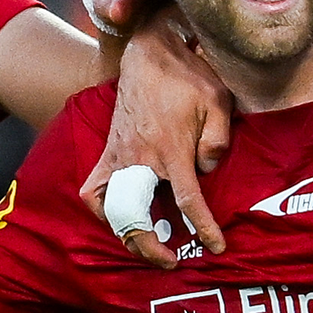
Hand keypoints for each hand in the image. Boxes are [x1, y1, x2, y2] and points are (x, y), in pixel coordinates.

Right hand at [80, 15, 232, 267]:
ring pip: (112, 209)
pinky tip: (116, 218)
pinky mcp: (108, 151)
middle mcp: (141, 159)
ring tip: (143, 245)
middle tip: (171, 260)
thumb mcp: (218, 101)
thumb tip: (206, 170)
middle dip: (152, 247)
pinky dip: (102, 208)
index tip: (215, 247)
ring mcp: (119, 157)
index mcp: (171, 151)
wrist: (149, 52)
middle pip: (138, 218)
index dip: (203, 228)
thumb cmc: (188, 76)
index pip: (188, 202)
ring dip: (126, 233)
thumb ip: (218, 140)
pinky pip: (95, 188)